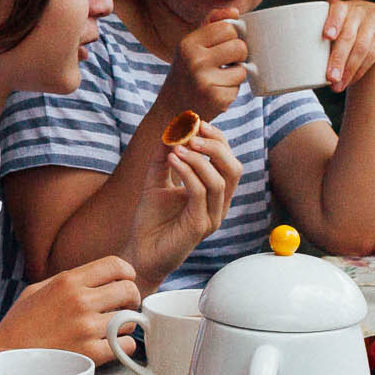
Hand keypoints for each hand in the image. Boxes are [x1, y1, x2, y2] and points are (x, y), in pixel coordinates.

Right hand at [0, 256, 141, 364]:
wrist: (2, 356)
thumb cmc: (19, 324)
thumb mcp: (37, 289)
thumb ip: (67, 281)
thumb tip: (96, 278)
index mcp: (67, 281)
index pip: (114, 265)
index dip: (126, 272)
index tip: (126, 281)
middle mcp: (80, 301)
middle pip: (128, 290)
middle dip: (131, 298)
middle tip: (124, 306)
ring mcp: (86, 328)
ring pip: (129, 319)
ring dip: (126, 324)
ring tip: (113, 328)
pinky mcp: (90, 354)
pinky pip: (126, 345)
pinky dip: (124, 346)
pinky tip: (112, 346)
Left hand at [124, 121, 241, 291]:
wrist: (140, 252)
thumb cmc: (151, 220)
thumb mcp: (156, 181)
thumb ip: (164, 157)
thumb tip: (170, 130)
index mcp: (214, 193)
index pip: (228, 160)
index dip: (217, 139)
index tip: (196, 122)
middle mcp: (219, 205)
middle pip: (234, 168)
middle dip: (216, 145)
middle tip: (193, 132)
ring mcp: (212, 217)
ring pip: (220, 181)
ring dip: (199, 158)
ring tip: (177, 147)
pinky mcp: (200, 227)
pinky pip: (200, 193)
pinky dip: (187, 172)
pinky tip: (171, 159)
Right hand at [158, 6, 247, 120]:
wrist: (172, 110)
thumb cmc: (186, 73)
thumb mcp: (190, 46)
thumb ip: (211, 23)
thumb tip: (235, 11)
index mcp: (188, 43)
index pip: (228, 28)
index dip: (231, 36)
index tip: (223, 45)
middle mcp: (195, 60)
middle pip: (239, 47)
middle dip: (238, 55)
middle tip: (225, 63)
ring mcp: (205, 81)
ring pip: (242, 69)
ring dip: (235, 75)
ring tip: (219, 79)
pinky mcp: (216, 99)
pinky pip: (238, 88)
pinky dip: (231, 90)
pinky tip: (216, 93)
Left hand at [321, 0, 374, 92]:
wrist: (370, 29)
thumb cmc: (339, 33)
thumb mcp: (329, 30)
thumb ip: (313, 41)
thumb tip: (287, 68)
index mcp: (339, 6)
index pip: (337, 10)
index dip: (333, 22)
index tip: (326, 36)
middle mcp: (358, 10)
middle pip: (349, 36)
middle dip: (338, 59)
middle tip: (330, 78)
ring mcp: (374, 20)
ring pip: (362, 47)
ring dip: (349, 70)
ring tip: (337, 86)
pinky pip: (373, 54)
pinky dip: (360, 70)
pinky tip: (350, 80)